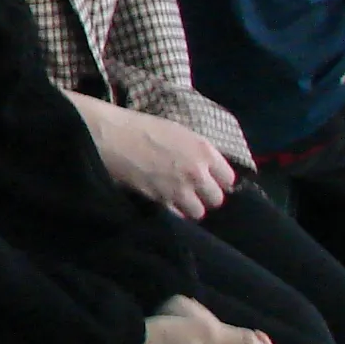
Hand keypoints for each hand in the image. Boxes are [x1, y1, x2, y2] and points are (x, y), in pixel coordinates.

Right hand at [80, 101, 239, 217]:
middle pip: (216, 199)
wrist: (115, 138)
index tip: (210, 181)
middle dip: (206, 197)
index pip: (228, 179)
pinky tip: (163, 202)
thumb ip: (198, 152)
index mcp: (204, 151)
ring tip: (178, 200)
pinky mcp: (161, 201)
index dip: (219, 181)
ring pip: (198, 212)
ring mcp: (180, 189)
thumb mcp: (180, 133)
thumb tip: (207, 168)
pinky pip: (177, 215)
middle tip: (194, 192)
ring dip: (190, 208)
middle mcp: (197, 173)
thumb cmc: (144, 128)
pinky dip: (172, 212)